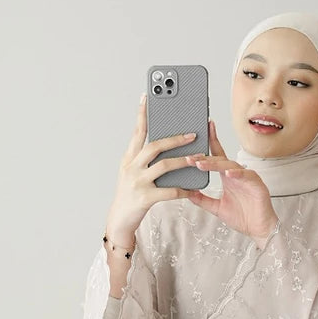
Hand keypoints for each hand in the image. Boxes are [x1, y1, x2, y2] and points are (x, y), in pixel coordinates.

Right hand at [106, 95, 208, 239]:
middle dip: (175, 139)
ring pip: (163, 166)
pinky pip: (169, 191)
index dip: (142, 114)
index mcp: (128, 159)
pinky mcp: (145, 198)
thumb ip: (143, 160)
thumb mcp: (131, 174)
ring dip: (183, 160)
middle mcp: (131, 168)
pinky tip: (193, 189)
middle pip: (154, 146)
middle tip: (192, 134)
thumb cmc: (129, 196)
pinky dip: (183, 190)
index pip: (137, 132)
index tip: (147, 97)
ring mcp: (137, 182)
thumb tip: (164, 145)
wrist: (119, 222)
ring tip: (198, 157)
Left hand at [184, 120, 279, 244]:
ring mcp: (247, 177)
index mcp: (227, 177)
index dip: (209, 144)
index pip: (216, 157)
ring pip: (230, 165)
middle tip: (190, 156)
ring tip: (202, 164)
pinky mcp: (256, 184)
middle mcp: (236, 174)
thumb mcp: (217, 208)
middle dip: (205, 157)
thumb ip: (203, 200)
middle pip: (220, 159)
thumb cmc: (243, 217)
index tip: (200, 133)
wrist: (259, 228)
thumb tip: (188, 193)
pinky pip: (246, 175)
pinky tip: (228, 173)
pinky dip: (237, 173)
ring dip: (215, 164)